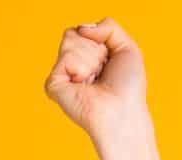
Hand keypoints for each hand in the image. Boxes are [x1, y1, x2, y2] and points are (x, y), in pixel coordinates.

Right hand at [43, 17, 149, 139]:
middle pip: (75, 32)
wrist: (122, 112)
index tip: (110, 63)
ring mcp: (62, 74)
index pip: (85, 29)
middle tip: (102, 72)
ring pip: (70, 39)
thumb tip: (82, 28)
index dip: (102, 42)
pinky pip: (66, 56)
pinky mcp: (53, 83)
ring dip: (90, 58)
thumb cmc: (128, 88)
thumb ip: (109, 26)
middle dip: (96, 48)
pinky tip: (84, 85)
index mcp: (88, 57)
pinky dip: (80, 67)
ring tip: (94, 79)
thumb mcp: (129, 48)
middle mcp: (73, 65)